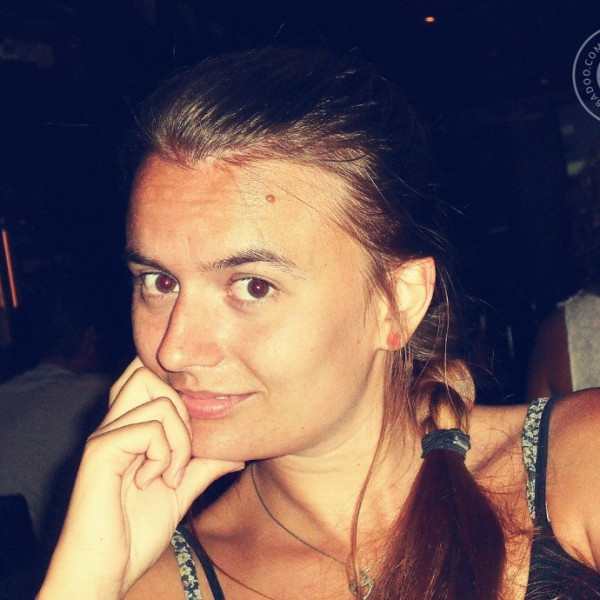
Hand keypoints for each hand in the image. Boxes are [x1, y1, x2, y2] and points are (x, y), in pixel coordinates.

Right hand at [39, 358, 244, 599]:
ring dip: (178, 439)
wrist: (105, 572)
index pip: (144, 376)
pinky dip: (163, 456)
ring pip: (159, 400)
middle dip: (181, 410)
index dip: (173, 387)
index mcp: (128, 428)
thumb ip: (204, 466)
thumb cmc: (135, 533)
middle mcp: (113, 424)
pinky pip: (149, 429)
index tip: (191, 431)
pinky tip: (151, 482)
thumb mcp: (181, 491)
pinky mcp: (100, 451)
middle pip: (148, 373)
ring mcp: (105, 436)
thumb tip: (238, 452)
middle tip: (183, 453)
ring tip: (170, 475)